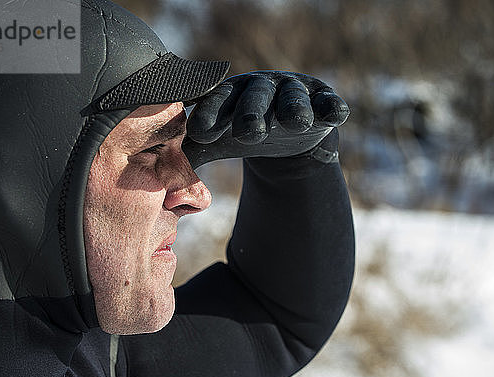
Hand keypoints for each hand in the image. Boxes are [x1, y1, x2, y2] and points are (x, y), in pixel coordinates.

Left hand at [182, 71, 348, 168]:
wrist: (285, 135)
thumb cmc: (241, 134)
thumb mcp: (217, 140)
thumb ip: (191, 150)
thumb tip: (158, 173)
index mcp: (231, 93)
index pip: (217, 100)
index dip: (210, 114)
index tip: (200, 133)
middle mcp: (262, 87)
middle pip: (255, 97)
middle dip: (251, 113)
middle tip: (248, 133)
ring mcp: (294, 92)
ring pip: (294, 99)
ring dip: (295, 109)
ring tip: (296, 123)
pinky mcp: (322, 101)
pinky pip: (328, 103)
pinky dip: (332, 107)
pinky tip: (336, 114)